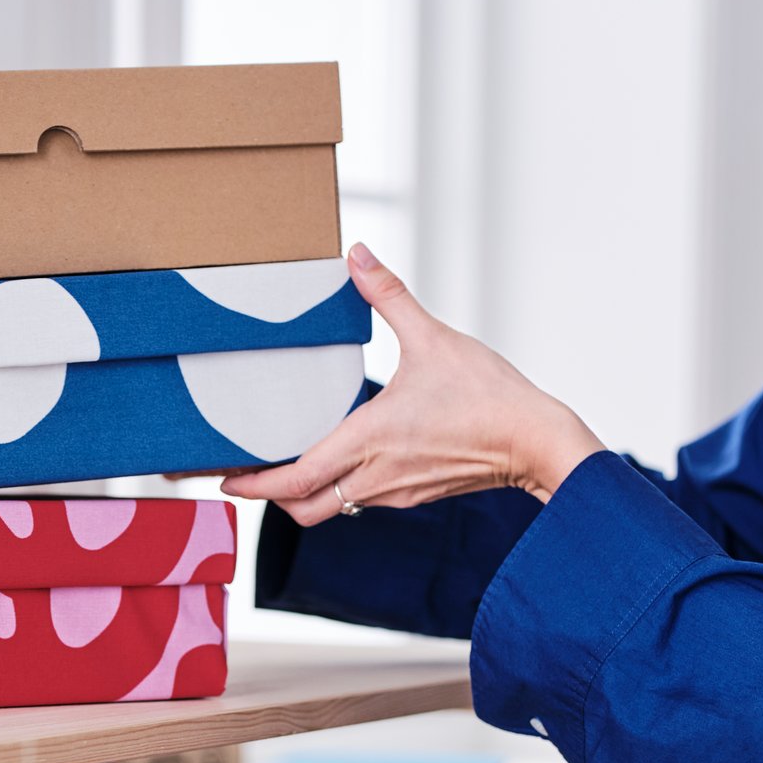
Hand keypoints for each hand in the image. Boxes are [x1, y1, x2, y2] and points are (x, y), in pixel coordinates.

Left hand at [220, 244, 604, 524]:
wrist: (537, 441)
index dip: (253, 485)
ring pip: (330, 508)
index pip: (293, 481)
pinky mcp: (411, 494)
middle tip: (243, 474)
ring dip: (302, 493)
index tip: (224, 478)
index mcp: (368, 440)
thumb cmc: (490, 396)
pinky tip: (336, 457)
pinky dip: (335, 487)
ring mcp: (393, 491)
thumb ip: (389, 296)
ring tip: (281, 464)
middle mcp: (373, 476)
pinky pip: (359, 499)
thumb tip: (358, 254)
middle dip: (269, 497)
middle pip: (302, 508)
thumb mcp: (435, 338)